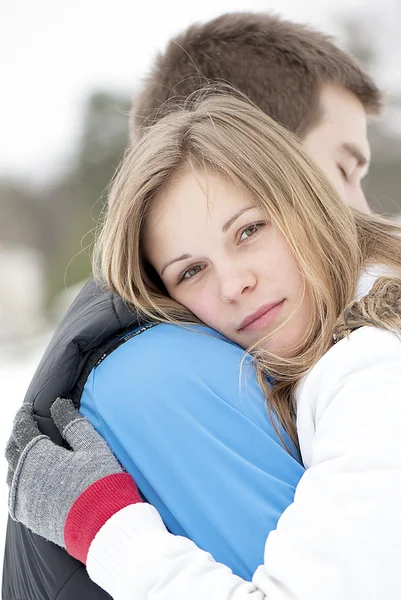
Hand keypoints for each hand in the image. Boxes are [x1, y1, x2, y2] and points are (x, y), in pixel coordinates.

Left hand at [6, 398, 141, 562]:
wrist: (104, 527)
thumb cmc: (100, 482)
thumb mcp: (92, 447)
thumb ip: (72, 424)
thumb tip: (58, 405)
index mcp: (37, 456)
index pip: (22, 428)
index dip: (23, 416)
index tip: (27, 409)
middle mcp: (24, 477)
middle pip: (12, 450)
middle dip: (17, 436)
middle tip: (25, 427)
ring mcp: (24, 500)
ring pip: (12, 473)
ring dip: (17, 459)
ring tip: (27, 452)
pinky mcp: (30, 518)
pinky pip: (16, 494)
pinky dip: (19, 481)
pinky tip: (29, 480)